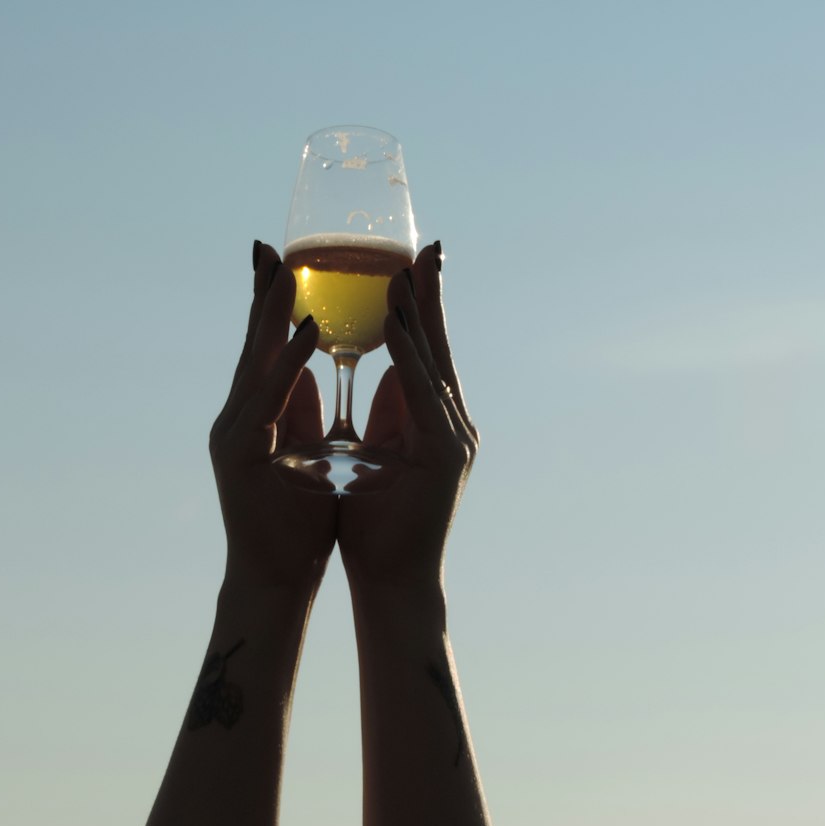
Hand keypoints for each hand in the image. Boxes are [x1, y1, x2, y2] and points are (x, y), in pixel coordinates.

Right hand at [209, 243, 336, 591]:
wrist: (276, 580)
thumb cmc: (296, 524)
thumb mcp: (309, 456)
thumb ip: (303, 415)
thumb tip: (315, 377)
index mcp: (256, 416)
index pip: (263, 349)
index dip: (271, 306)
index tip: (281, 260)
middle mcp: (237, 417)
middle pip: (250, 344)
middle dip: (261, 294)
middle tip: (266, 244)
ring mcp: (233, 434)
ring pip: (254, 362)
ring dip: (271, 313)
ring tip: (284, 266)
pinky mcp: (240, 453)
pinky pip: (270, 398)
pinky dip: (287, 362)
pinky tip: (305, 329)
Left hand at [337, 243, 477, 594]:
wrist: (393, 581)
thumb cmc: (377, 526)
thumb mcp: (370, 456)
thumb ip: (380, 416)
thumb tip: (374, 376)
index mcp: (430, 420)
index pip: (423, 350)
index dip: (417, 306)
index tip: (408, 261)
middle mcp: (450, 421)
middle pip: (438, 344)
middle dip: (431, 293)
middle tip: (429, 244)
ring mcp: (454, 437)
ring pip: (434, 361)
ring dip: (418, 313)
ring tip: (405, 266)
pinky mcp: (447, 455)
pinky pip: (421, 393)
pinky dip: (408, 355)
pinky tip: (393, 322)